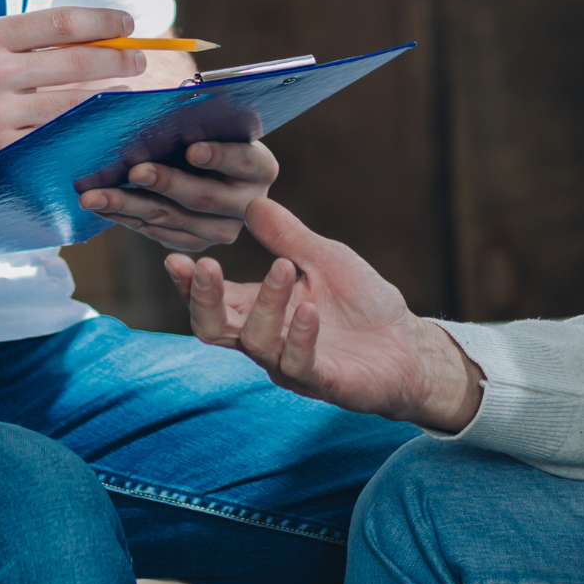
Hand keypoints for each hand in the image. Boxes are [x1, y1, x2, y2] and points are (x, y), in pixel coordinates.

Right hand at [0, 7, 155, 198]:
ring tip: (128, 93)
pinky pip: (57, 139)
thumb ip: (22, 42)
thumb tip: (92, 35)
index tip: (128, 24)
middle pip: (79, 62)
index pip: (63, 22)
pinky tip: (102, 127)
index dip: (105, 23)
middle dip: (120, 61)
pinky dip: (85, 132)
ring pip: (75, 104)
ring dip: (111, 98)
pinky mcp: (0, 151)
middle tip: (140, 60)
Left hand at [81, 135, 278, 252]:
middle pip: (204, 197)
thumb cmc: (207, 131)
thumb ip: (200, 121)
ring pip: (173, 219)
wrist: (209, 166)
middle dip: (166, 183)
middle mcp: (248, 204)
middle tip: (135, 171)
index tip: (192, 149)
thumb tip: (170, 108)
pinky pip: (157, 233)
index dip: (219, 156)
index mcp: (261, 168)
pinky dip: (127, 218)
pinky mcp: (195, 243)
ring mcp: (222, 229)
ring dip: (130, 205)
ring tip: (95, 195)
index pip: (243, 161)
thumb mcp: (213, 123)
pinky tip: (101, 205)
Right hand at [165, 197, 483, 430]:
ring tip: (282, 269)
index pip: (214, 300)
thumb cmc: (362, 304)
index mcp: (260, 311)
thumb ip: (290, 237)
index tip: (175, 258)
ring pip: (256, 343)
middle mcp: (266, 341)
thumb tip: (253, 202)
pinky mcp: (323, 382)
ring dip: (265, 304)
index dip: (190, 284)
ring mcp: (291, 365)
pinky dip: (300, 336)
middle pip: (215, 330)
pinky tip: (308, 309)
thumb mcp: (325, 259)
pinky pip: (300, 364)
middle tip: (204, 267)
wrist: (408, 344)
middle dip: (204, 300)